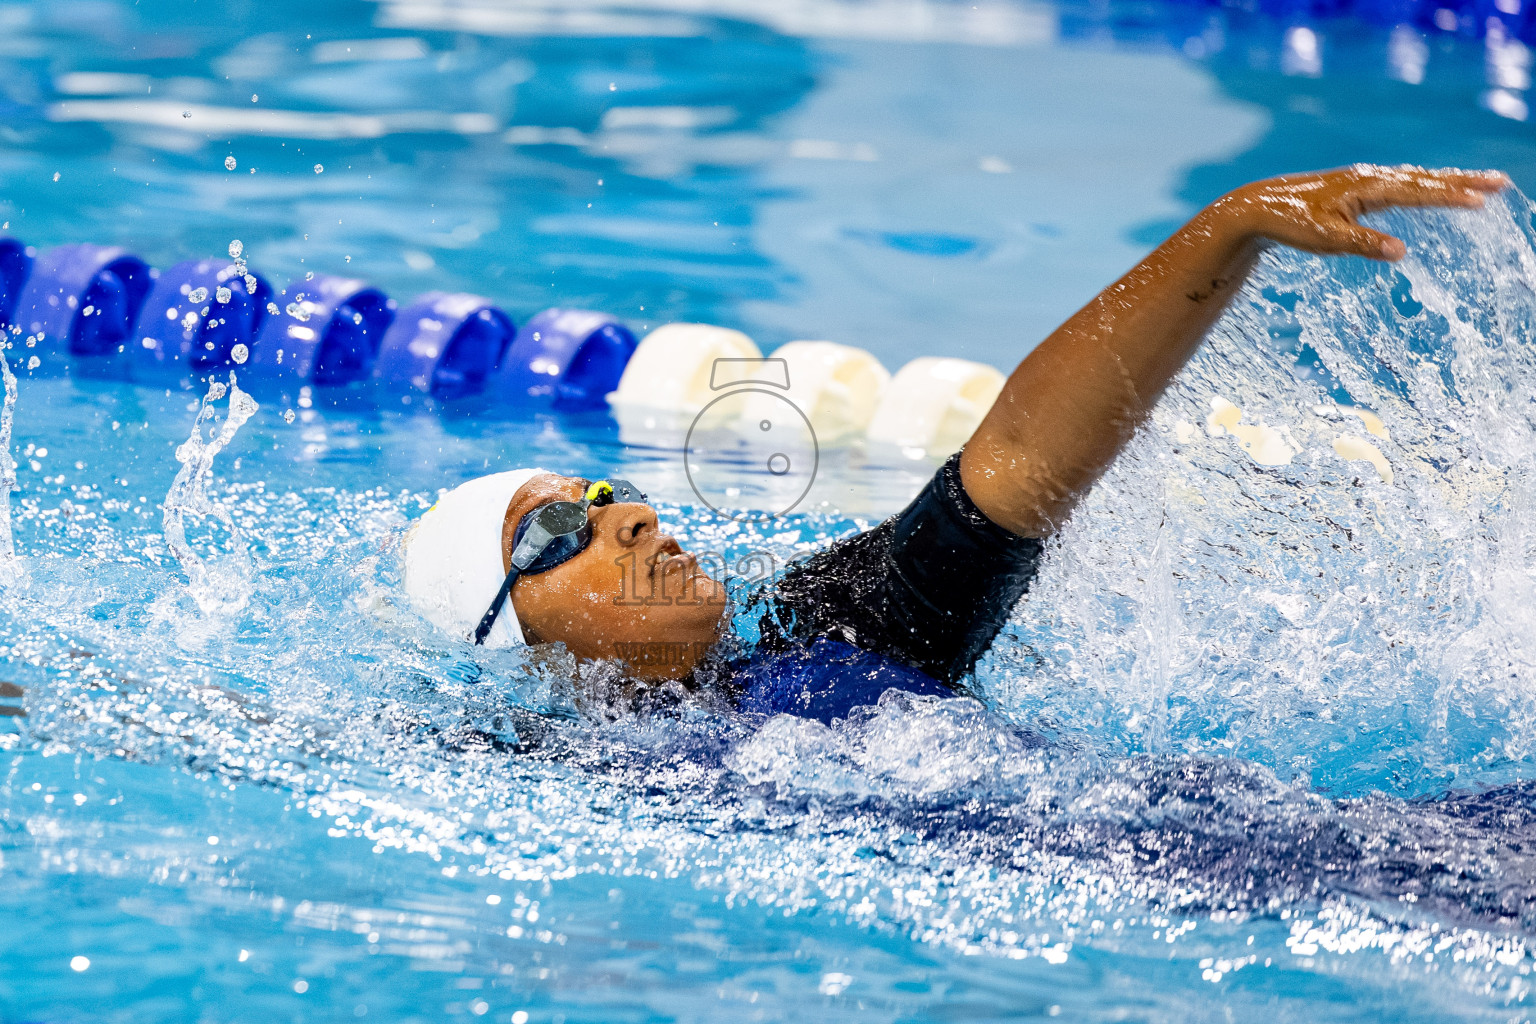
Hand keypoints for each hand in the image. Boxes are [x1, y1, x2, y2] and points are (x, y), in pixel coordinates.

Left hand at [1211, 164, 1508, 261]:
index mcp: (1366, 187)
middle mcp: (1369, 178)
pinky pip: (1400, 182)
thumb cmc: (1290, 225)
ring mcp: (1363, 180)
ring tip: (1479, 184)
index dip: (1450, 196)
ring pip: (1414, 178)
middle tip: (1501, 182)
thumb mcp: (1324, 240)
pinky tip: (1430, 187)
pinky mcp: (1356, 187)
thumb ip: (1363, 244)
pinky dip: (1423, 184)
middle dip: (1463, 181)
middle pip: (1424, 178)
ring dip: (1447, 180)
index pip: (1417, 192)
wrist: (1258, 207)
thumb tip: (1401, 251)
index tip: (1482, 200)